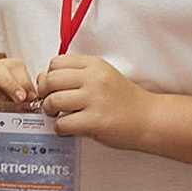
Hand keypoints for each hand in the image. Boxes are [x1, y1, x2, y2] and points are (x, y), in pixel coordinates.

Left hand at [37, 54, 155, 146]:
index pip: (56, 62)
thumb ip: (75, 75)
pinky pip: (63, 123)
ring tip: (56, 114)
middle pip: (51, 80)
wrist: (149, 118)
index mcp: (95, 65)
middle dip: (44, 92)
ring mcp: (95, 99)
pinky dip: (59, 128)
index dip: (49, 75)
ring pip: (54, 100)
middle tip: (49, 102)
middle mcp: (94, 79)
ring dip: (49, 110)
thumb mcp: (102, 77)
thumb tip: (42, 78)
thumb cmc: (124, 100)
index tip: (53, 86)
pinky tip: (67, 127)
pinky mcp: (96, 121)